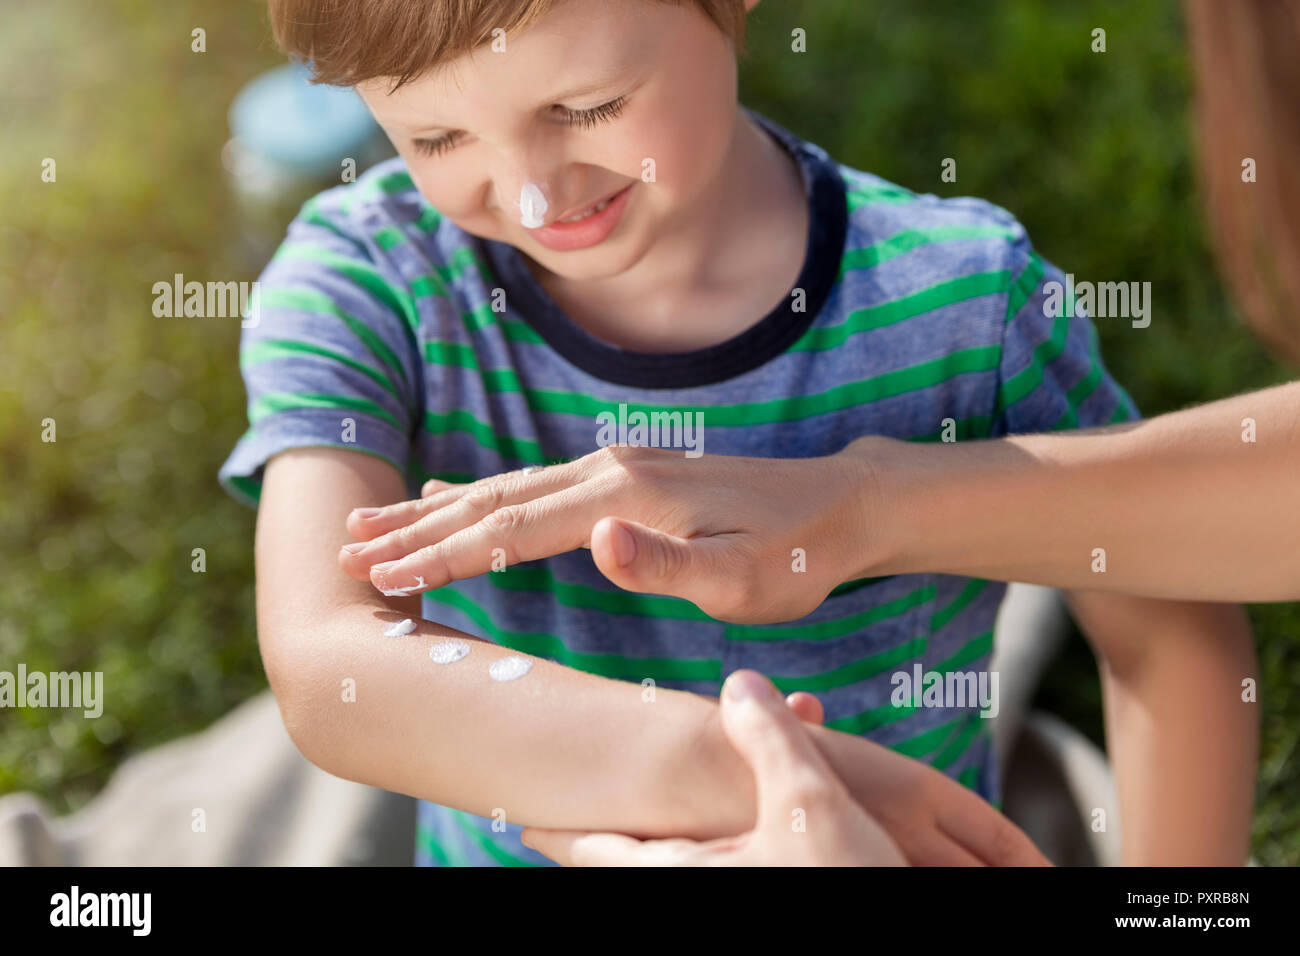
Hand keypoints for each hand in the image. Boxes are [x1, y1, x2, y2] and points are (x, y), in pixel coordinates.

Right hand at [338, 443, 876, 623]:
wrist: (840, 506)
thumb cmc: (796, 556)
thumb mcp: (744, 578)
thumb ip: (666, 560)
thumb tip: (593, 538)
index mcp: (626, 497)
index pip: (515, 527)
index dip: (445, 552)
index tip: (384, 572)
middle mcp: (611, 468)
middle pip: (496, 499)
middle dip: (419, 528)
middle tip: (350, 547)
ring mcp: (617, 465)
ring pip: (509, 487)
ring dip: (442, 509)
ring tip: (383, 524)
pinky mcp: (626, 475)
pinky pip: (536, 484)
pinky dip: (484, 495)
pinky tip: (458, 497)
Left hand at [520, 671, 906, 865]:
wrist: (923, 934)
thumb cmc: (846, 885)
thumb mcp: (808, 803)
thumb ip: (770, 737)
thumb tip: (740, 684)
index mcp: (678, 876)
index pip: (588, 849)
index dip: (550, 825)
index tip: (512, 812)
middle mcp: (695, 892)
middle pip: (633, 851)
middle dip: (628, 801)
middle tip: (584, 790)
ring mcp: (734, 893)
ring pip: (698, 844)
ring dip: (703, 795)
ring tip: (732, 752)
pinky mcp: (773, 891)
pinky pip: (741, 851)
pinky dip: (746, 813)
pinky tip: (791, 783)